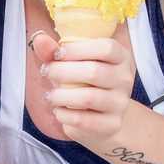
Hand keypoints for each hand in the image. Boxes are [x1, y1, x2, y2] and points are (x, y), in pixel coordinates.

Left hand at [31, 32, 134, 146]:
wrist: (100, 119)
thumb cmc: (83, 84)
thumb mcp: (70, 65)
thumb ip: (54, 51)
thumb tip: (39, 38)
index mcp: (120, 58)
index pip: (107, 48)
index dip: (79, 49)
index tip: (57, 54)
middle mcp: (125, 79)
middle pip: (94, 72)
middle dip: (62, 71)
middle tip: (46, 72)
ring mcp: (120, 103)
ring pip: (88, 98)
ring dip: (61, 96)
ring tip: (50, 96)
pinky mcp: (111, 124)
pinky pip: (83, 119)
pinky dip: (64, 114)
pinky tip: (58, 111)